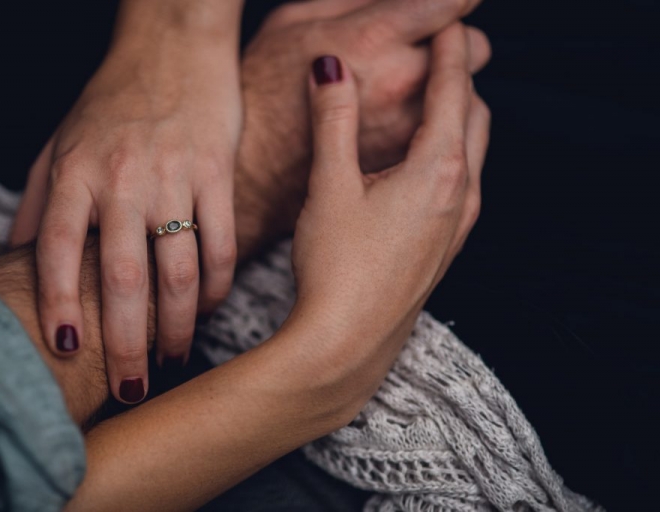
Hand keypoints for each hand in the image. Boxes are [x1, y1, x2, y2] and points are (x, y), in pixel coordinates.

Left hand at [10, 11, 241, 402]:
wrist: (173, 48)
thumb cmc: (112, 100)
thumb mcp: (58, 141)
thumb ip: (36, 199)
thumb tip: (13, 257)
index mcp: (75, 171)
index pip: (59, 249)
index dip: (59, 303)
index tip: (67, 348)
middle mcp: (123, 178)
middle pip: (124, 275)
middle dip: (126, 341)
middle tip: (131, 384)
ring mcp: (174, 176)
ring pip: (179, 268)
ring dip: (177, 323)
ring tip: (172, 355)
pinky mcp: (217, 174)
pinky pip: (221, 242)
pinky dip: (218, 285)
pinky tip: (210, 308)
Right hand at [235, 0, 489, 254]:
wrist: (346, 342)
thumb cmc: (336, 268)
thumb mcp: (329, 185)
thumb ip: (334, 120)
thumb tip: (331, 68)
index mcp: (438, 169)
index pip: (454, 90)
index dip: (450, 51)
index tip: (446, 26)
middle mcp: (461, 194)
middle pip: (475, 116)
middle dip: (460, 80)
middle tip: (438, 56)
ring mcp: (459, 224)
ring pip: (473, 151)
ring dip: (458, 118)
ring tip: (429, 101)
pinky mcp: (446, 247)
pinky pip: (462, 182)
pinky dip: (451, 154)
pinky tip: (419, 161)